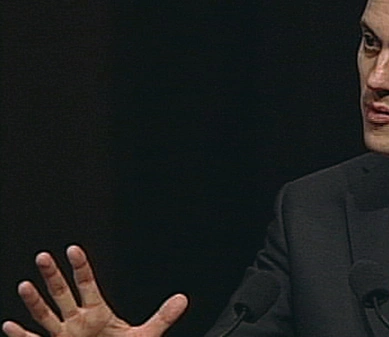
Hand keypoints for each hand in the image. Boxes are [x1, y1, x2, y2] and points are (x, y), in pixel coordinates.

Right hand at [2, 245, 187, 336]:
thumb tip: (182, 299)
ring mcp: (65, 336)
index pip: (88, 284)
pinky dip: (22, 335)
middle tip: (44, 255)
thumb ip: (162, 317)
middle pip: (63, 293)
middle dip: (53, 276)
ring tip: (24, 285)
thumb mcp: (146, 335)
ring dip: (35, 301)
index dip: (81, 267)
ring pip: (46, 315)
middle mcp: (77, 321)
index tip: (74, 248)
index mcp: (97, 313)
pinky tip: (9, 326)